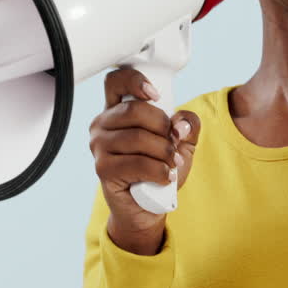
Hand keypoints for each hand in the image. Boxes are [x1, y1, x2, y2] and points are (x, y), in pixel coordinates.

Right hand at [88, 66, 201, 254]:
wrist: (148, 206)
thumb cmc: (159, 168)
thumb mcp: (182, 141)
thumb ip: (188, 124)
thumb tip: (180, 124)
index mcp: (117, 110)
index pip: (115, 81)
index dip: (135, 81)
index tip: (156, 95)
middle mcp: (102, 125)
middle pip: (134, 110)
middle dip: (162, 126)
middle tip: (174, 142)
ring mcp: (99, 147)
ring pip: (137, 138)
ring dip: (164, 152)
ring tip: (172, 162)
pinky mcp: (103, 169)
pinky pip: (137, 163)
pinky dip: (159, 170)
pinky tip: (166, 177)